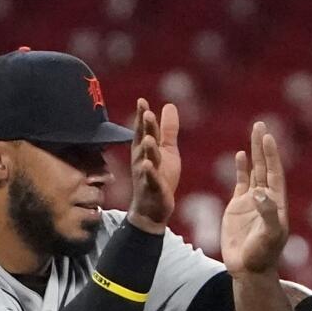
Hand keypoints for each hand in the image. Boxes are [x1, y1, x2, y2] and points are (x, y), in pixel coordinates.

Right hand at [126, 99, 179, 233]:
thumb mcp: (167, 151)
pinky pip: (151, 180)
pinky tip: (148, 165)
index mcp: (145, 150)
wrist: (153, 209)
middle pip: (144, 142)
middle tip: (147, 113)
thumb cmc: (159, 177)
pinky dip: (149, 173)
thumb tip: (169, 105)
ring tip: (149, 138)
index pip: (144, 130)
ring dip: (148, 149)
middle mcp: (142, 160)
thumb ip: (168, 129)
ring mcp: (146, 175)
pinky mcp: (153, 189)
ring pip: (147, 160)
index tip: (142, 101)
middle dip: (145, 128)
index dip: (143, 116)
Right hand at [221, 121, 288, 274]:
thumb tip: (259, 192)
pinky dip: (241, 169)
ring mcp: (251, 202)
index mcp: (276, 203)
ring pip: (254, 171)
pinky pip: (240, 183)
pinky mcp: (237, 207)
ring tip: (253, 132)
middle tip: (260, 124)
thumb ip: (267, 214)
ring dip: (254, 153)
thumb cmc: (263, 255)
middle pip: (265, 166)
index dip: (272, 155)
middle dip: (262, 146)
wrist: (248, 269)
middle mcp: (265, 199)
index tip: (268, 137)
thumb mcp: (270, 236)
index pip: (274, 173)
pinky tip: (240, 156)